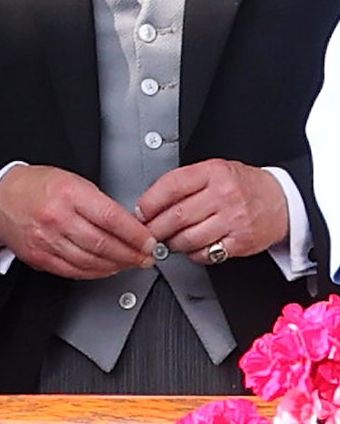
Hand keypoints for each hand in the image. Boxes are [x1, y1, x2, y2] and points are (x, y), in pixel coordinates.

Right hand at [0, 164, 156, 278]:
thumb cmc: (35, 186)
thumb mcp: (69, 179)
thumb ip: (96, 200)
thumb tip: (127, 223)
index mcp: (67, 193)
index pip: (111, 218)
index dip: (136, 234)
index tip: (149, 241)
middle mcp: (57, 217)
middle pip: (104, 244)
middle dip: (131, 254)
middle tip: (145, 257)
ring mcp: (47, 240)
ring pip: (92, 261)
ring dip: (116, 266)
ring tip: (129, 263)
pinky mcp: (40, 257)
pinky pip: (75, 271)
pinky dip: (95, 272)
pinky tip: (106, 268)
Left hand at [137, 159, 287, 263]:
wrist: (282, 200)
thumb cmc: (243, 184)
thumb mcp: (214, 170)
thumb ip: (186, 181)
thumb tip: (152, 200)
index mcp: (212, 173)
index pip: (171, 186)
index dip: (150, 202)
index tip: (141, 211)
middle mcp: (223, 195)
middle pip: (177, 215)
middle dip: (155, 227)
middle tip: (147, 231)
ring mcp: (233, 220)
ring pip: (189, 237)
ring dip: (172, 243)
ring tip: (167, 240)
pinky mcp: (241, 242)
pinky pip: (208, 253)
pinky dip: (193, 254)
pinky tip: (190, 248)